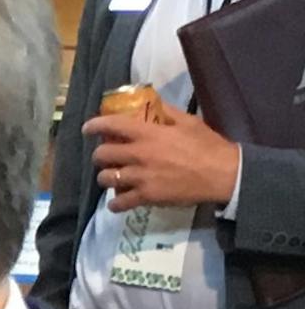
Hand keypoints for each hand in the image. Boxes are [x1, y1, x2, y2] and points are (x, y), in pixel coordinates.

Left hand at [86, 110, 241, 211]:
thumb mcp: (188, 121)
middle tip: (106, 156)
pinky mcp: (146, 196)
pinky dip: (115, 204)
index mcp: (149, 133)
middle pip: (102, 154)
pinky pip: (118, 203)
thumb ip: (167, 113)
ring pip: (106, 178)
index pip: (113, 125)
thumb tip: (152, 104)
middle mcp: (140, 154)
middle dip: (100, 155)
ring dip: (105, 178)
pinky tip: (117, 202)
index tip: (87, 128)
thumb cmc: (207, 145)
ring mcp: (141, 177)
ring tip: (113, 177)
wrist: (222, 174)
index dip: (95, 125)